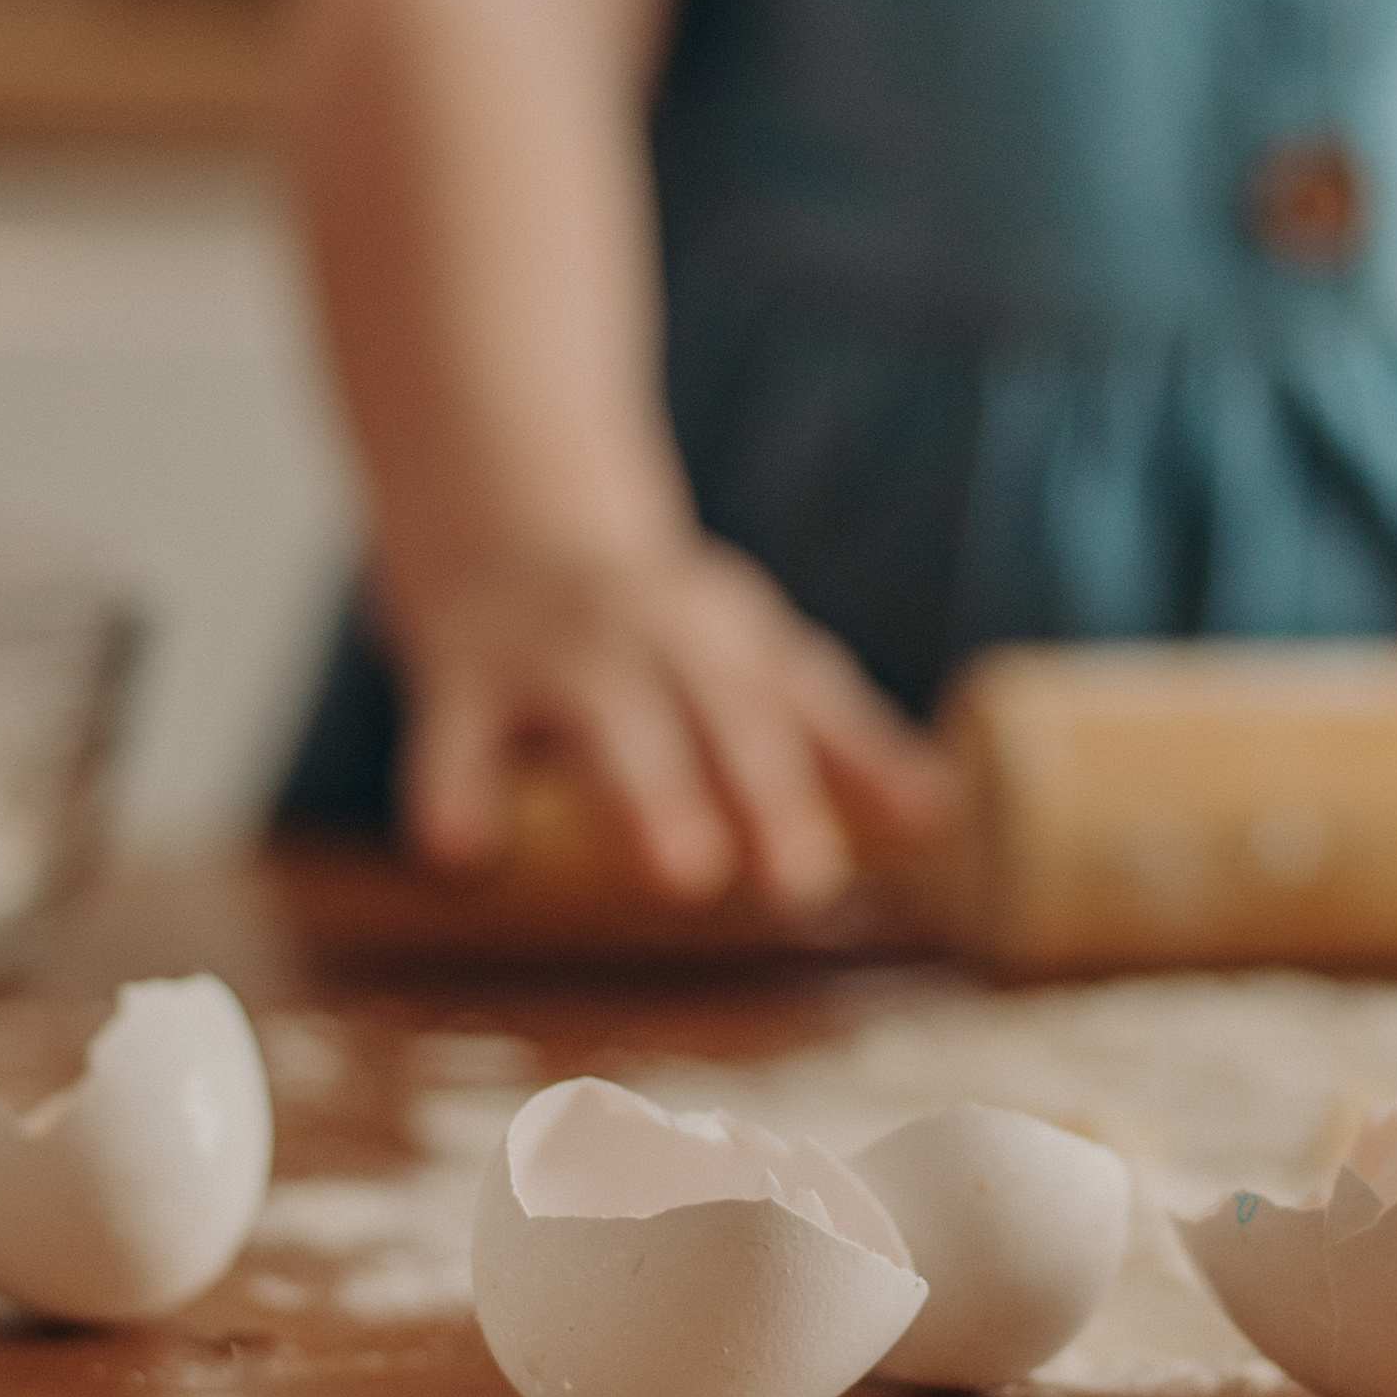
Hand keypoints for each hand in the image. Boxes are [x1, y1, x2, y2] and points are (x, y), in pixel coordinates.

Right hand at [394, 533, 956, 910]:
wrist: (498, 515)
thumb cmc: (648, 628)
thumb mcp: (742, 656)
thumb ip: (831, 736)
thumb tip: (942, 814)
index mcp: (730, 635)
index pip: (804, 697)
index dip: (863, 759)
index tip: (923, 828)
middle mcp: (653, 636)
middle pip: (722, 707)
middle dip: (768, 790)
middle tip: (806, 881)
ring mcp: (555, 650)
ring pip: (610, 717)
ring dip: (652, 790)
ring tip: (686, 877)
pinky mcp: (460, 670)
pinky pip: (453, 733)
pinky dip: (455, 788)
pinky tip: (462, 854)